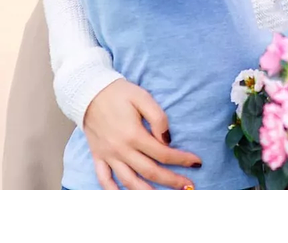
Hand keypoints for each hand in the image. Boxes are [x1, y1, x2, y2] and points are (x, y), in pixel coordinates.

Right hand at [83, 79, 201, 189]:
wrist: (89, 92)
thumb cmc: (119, 93)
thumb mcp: (143, 97)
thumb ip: (158, 118)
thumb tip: (167, 139)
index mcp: (134, 135)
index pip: (163, 153)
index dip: (181, 159)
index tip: (196, 162)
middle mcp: (121, 150)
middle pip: (149, 172)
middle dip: (171, 180)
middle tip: (188, 186)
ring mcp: (108, 156)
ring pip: (129, 182)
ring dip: (146, 192)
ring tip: (162, 196)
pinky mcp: (98, 157)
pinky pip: (104, 180)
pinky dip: (113, 191)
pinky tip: (124, 195)